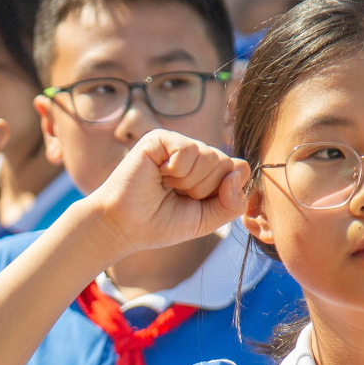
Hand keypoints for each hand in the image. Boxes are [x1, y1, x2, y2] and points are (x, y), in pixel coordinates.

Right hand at [78, 130, 247, 258]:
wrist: (123, 226)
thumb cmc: (161, 224)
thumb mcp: (207, 220)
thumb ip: (233, 203)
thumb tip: (237, 172)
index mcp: (209, 172)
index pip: (240, 170)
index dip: (224, 192)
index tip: (197, 204)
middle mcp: (196, 154)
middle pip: (227, 164)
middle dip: (203, 190)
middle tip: (176, 196)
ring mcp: (179, 144)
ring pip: (210, 157)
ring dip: (188, 182)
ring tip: (166, 186)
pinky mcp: (161, 138)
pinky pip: (189, 150)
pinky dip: (176, 170)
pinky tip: (158, 174)